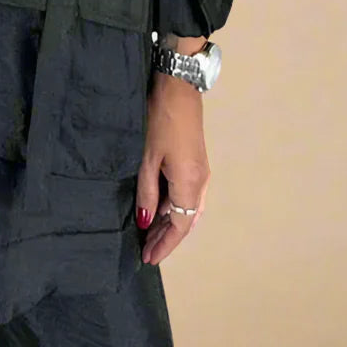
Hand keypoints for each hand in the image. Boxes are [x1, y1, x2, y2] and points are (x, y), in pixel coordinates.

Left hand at [135, 72, 209, 265]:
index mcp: (191, 184)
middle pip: (186, 220)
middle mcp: (201, 182)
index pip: (180, 227)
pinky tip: (158, 209)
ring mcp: (200, 171)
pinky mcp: (195, 161)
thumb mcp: (147, 158)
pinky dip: (173, 207)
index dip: (164, 245)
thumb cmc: (160, 119)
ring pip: (187, 208)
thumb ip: (147, 192)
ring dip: (170, 223)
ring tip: (149, 235)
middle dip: (167, 238)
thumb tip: (146, 222)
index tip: (148, 259)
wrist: (178, 87)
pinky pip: (186, 195)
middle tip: (146, 251)